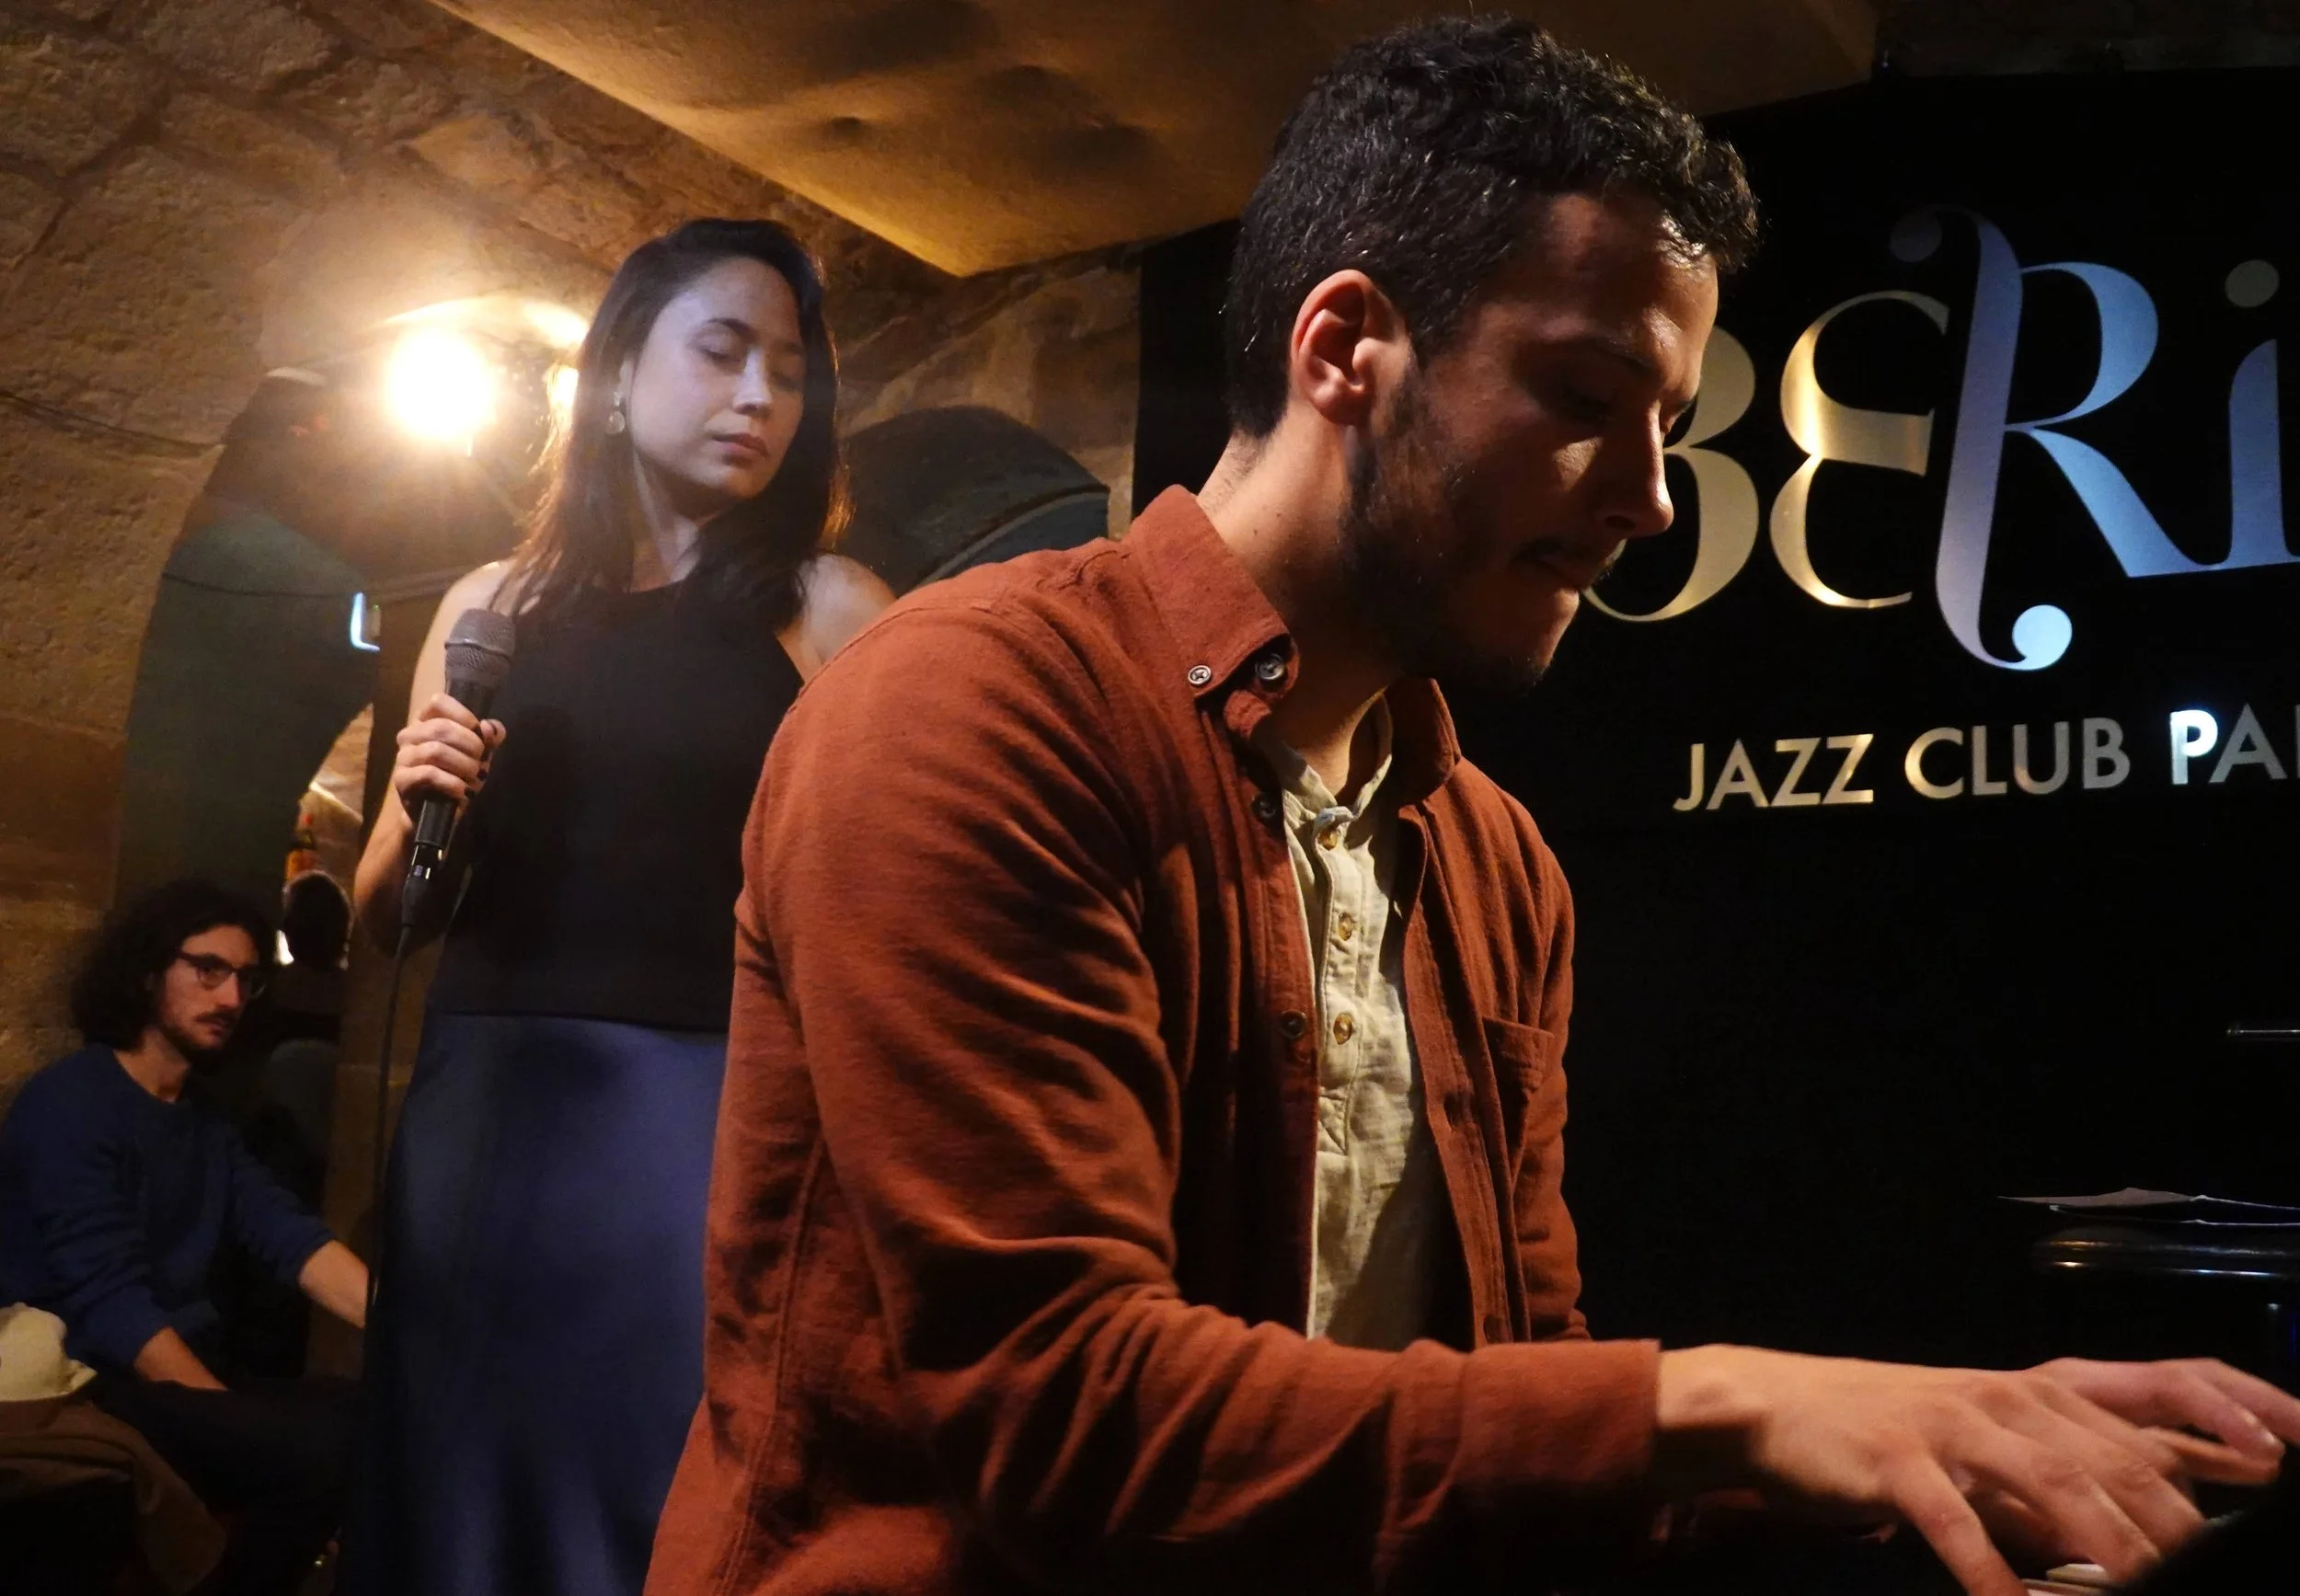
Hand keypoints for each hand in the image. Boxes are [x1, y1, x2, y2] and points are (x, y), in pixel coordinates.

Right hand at [392, 692, 503, 813]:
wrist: (439, 811)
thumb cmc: (457, 775)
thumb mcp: (479, 754)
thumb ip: (489, 738)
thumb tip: (490, 728)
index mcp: (426, 721)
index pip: (438, 702)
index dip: (464, 716)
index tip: (481, 734)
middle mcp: (410, 734)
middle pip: (440, 728)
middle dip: (470, 745)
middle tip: (482, 761)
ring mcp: (403, 757)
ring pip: (435, 751)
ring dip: (463, 765)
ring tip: (475, 777)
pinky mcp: (402, 779)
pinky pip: (428, 774)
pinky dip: (451, 782)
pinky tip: (462, 790)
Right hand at [1655, 1345, 2255, 1595]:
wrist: (1780, 1409)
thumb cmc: (1903, 1436)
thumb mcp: (1998, 1439)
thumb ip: (2080, 1468)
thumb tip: (2173, 1511)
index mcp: (2044, 1387)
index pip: (2161, 1388)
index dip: (2230, 1415)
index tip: (2285, 1456)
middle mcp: (2009, 1396)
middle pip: (2117, 1455)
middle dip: (2174, 1520)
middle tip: (2203, 1572)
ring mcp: (1952, 1424)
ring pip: (2051, 1480)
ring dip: (2107, 1543)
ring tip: (2139, 1587)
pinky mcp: (1896, 1460)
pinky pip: (1955, 1521)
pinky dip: (1990, 1571)